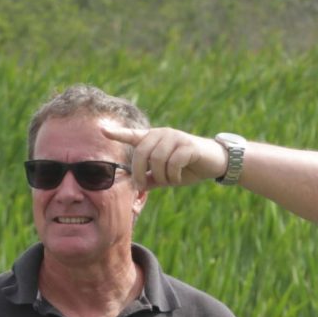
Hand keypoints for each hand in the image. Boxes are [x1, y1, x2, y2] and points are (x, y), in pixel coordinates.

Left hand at [102, 125, 227, 188]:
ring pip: (156, 160)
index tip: (102, 130)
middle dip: (139, 173)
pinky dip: (173, 175)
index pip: (133, 135)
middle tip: (142, 186)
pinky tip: (179, 177)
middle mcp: (162, 134)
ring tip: (170, 180)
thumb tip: (133, 187)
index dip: (118, 134)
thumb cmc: (188, 168)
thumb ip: (149, 178)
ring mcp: (175, 138)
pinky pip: (172, 162)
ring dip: (160, 176)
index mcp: (154, 139)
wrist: (215, 163)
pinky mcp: (188, 145)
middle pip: (140, 153)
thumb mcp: (165, 175)